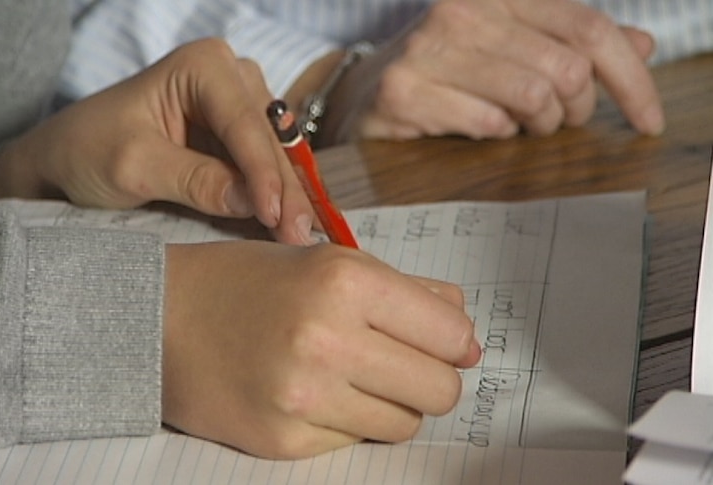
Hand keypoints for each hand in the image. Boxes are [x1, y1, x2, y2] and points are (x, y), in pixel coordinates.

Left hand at [0, 39, 315, 244]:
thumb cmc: (86, 152)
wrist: (64, 163)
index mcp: (202, 66)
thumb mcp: (134, 168)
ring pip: (275, 156)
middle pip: (269, 140)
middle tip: (302, 237)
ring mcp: (237, 108)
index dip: (264, 173)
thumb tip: (252, 202)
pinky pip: (265, 169)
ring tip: (299, 238)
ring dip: (286, 197)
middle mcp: (229, 78)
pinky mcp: (236, 140)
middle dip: (285, 190)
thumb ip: (195, 180)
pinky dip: (275, 198)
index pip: (243, 123)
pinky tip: (287, 227)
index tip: (278, 217)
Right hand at [162, 240, 480, 458]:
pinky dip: (345, 420)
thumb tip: (463, 328)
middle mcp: (327, 339)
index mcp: (344, 282)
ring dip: (388, 403)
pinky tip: (311, 394)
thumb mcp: (322, 262)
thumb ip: (402, 290)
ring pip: (403, 424)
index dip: (453, 341)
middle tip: (400, 364)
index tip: (442, 343)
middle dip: (429, 379)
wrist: (159, 320)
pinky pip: (353, 441)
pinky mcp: (284, 440)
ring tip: (350, 376)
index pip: (451, 334)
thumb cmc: (244, 283)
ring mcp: (304, 397)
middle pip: (440, 390)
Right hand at [299, 0, 662, 145]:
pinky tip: (478, 130)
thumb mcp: (510, 46)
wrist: (361, 93)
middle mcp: (462, 12)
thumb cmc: (445, 71)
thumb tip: (640, 44)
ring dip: (535, 126)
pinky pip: (486, 125)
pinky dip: (495, 137)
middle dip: (575, 111)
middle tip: (558, 124)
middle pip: (565, 70)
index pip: (588, 27)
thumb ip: (570, 43)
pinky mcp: (403, 94)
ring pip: (531, 99)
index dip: (631, 79)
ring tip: (518, 127)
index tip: (649, 120)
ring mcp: (428, 51)